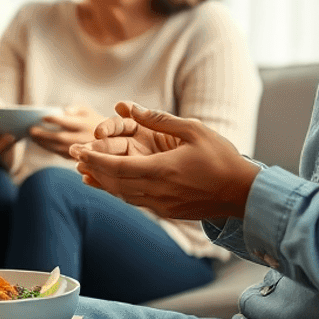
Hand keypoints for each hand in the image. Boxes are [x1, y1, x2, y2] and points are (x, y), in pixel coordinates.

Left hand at [28, 104, 106, 157]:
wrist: (112, 139)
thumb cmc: (94, 120)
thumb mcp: (88, 110)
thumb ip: (76, 109)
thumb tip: (63, 111)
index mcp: (87, 124)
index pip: (68, 122)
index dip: (55, 120)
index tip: (43, 117)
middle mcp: (84, 138)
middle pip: (61, 138)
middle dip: (44, 134)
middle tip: (31, 130)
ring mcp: (82, 150)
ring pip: (59, 148)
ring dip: (44, 143)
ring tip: (33, 137)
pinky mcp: (79, 157)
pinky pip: (61, 154)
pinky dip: (49, 148)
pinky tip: (41, 143)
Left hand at [70, 101, 258, 218]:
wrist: (244, 193)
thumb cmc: (221, 157)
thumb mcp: (193, 130)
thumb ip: (159, 119)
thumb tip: (129, 107)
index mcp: (160, 170)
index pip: (116, 167)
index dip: (93, 159)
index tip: (76, 150)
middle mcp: (157, 192)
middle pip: (114, 183)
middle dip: (92, 169)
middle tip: (75, 156)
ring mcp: (162, 205)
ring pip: (123, 194)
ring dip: (103, 182)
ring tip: (86, 170)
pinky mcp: (168, 211)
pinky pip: (136, 201)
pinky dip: (120, 191)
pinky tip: (112, 183)